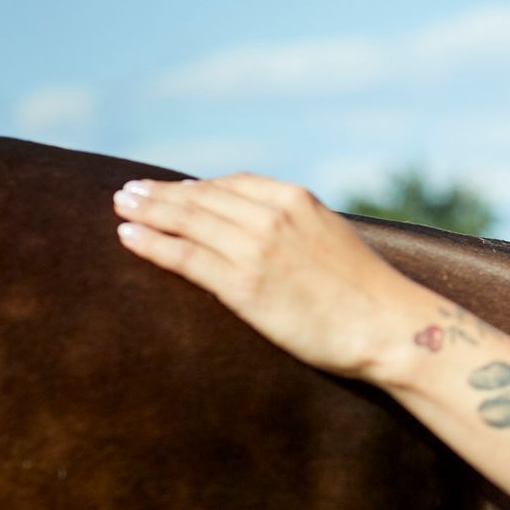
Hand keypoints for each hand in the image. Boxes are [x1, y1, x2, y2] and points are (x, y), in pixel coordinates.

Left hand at [111, 173, 422, 380]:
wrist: (388, 325)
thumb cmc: (366, 293)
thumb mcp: (333, 239)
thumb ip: (298, 227)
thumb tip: (264, 232)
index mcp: (298, 200)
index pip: (233, 184)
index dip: (198, 187)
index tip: (173, 190)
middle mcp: (273, 216)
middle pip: (203, 197)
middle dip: (161, 194)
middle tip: (128, 191)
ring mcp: (257, 249)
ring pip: (188, 221)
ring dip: (149, 212)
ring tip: (120, 207)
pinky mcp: (244, 286)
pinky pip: (186, 258)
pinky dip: (153, 244)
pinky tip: (129, 237)